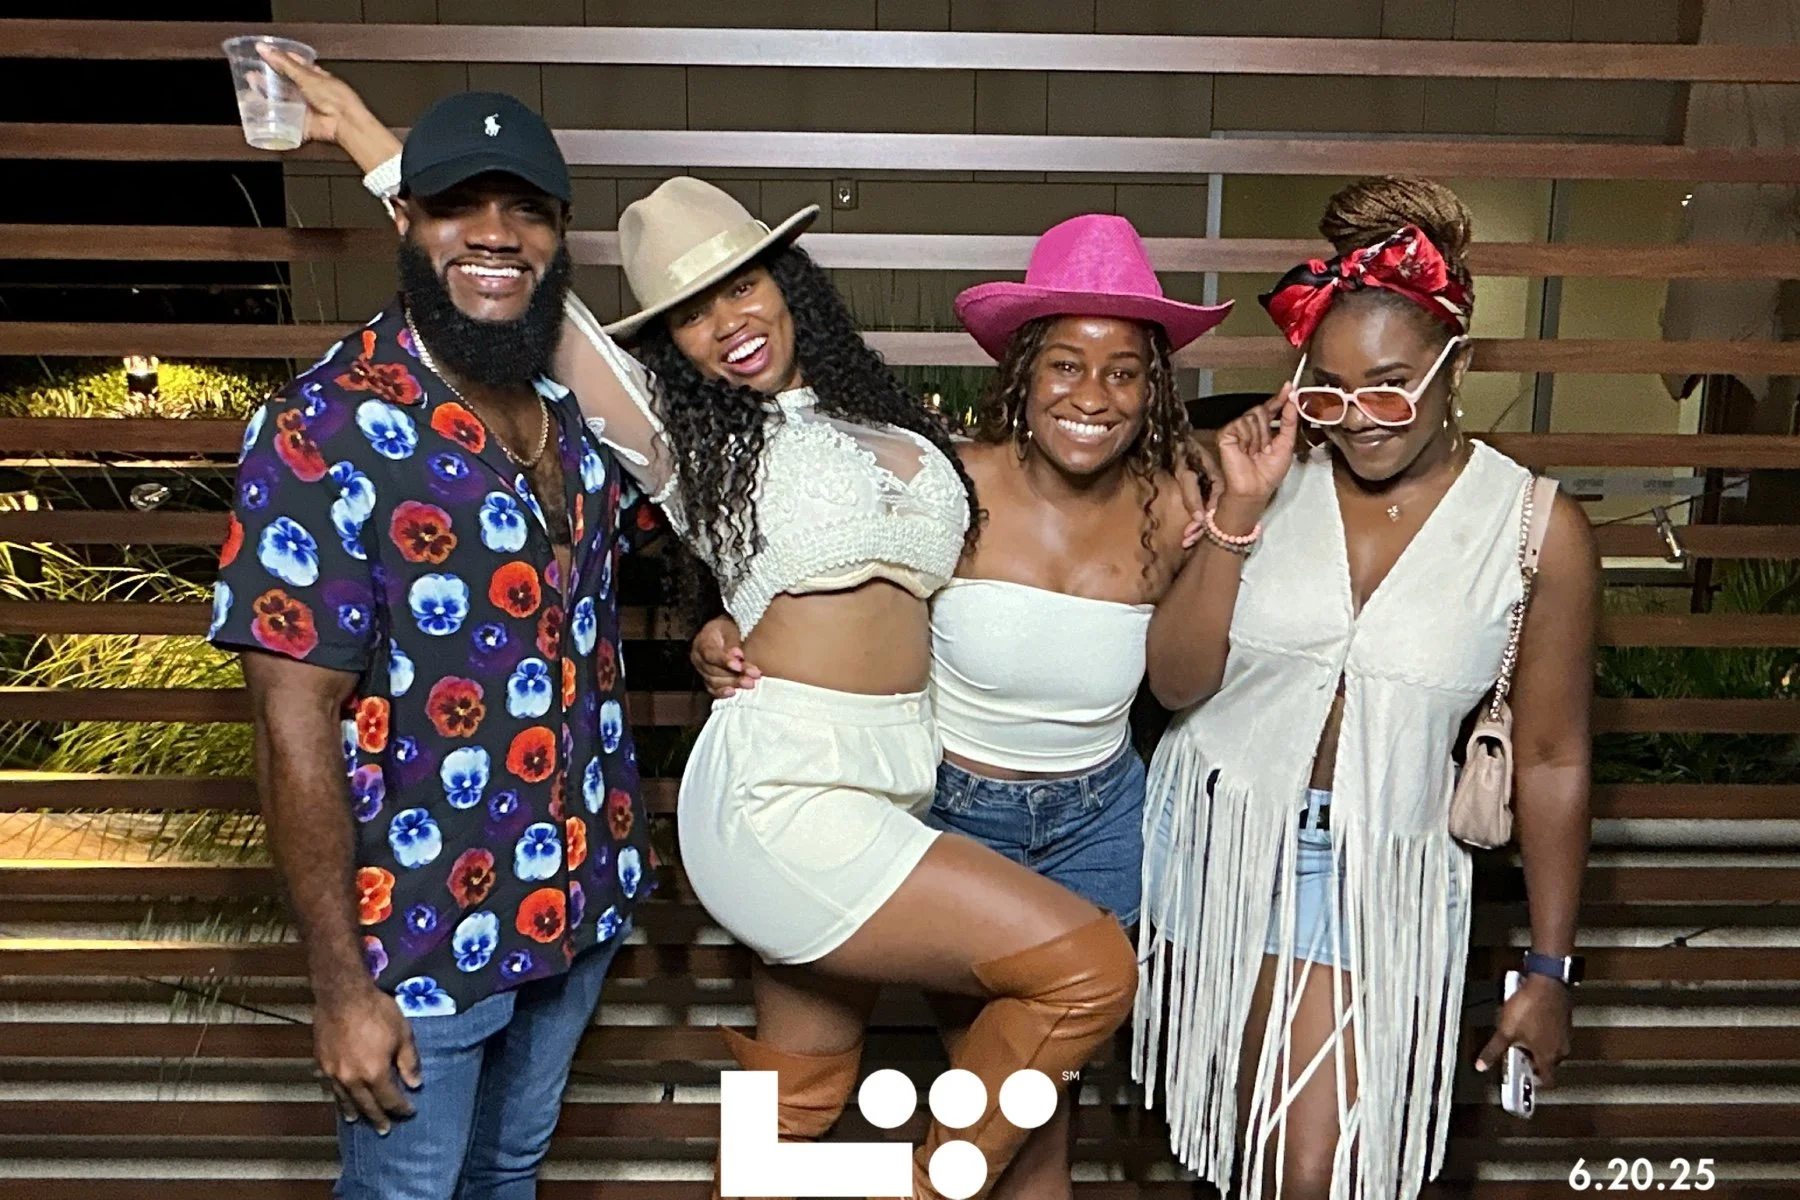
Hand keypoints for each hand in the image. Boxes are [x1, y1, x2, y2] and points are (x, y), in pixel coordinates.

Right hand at [255, 46, 399, 170]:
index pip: (293, 63)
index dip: (278, 58)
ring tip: (250, 87)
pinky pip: (284, 120)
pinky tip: (258, 110)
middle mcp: (308, 91)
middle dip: (268, 78)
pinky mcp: (301, 122)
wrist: (344, 122)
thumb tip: (264, 48)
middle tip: (251, 71)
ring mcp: (304, 107)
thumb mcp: (306, 75)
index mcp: (314, 75)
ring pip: (282, 100)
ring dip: (266, 95)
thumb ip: (284, 63)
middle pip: (284, 82)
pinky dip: (272, 116)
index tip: (262, 53)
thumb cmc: (334, 96)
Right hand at [313, 985, 421, 1132]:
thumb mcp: (402, 1033)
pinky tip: (340, 1097)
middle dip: (378, 1118)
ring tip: (357, 1120)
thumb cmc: (376, 1011)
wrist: (342, 995)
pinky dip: (338, 1096)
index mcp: (374, 1073)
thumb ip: (408, 1061)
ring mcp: (334, 1073)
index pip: (389, 1099)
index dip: (401, 1108)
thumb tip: (415, 1083)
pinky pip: (331, 1086)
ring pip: (345, 1099)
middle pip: (366, 1105)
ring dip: (353, 1111)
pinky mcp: (322, 1063)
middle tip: (384, 1129)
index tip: (409, 1112)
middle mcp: (352, 1079)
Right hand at [690, 615, 757, 698]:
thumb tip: (737, 656)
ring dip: (733, 683)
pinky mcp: (707, 679)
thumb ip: (732, 643)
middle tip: (753, 676)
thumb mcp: (729, 629)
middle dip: (734, 675)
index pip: (710, 654)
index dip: (724, 661)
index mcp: (702, 642)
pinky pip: (712, 689)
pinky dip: (722, 692)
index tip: (738, 664)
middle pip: (714, 671)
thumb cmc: (726, 629)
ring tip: (750, 683)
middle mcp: (698, 659)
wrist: (720, 632)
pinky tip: (734, 692)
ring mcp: (701, 671)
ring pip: (714, 681)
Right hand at [1215, 386, 1299, 506]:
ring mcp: (1236, 430)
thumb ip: (1289, 421)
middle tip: (1266, 448)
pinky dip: (1247, 438)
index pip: (1271, 408)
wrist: (1256, 488)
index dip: (1280, 398)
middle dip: (1267, 429)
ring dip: (1259, 437)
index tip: (1288, 387)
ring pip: (1252, 416)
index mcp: (1264, 429)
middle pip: (1261, 410)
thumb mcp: (1287, 444)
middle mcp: (1249, 427)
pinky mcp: (1225, 434)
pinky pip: (1241, 423)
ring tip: (1254, 453)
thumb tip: (1292, 400)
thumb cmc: (1269, 473)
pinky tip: (1245, 451)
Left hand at [1475, 973, 1571, 1087]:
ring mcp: (1565, 1034)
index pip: (1547, 1080)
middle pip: (1548, 1063)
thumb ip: (1494, 1050)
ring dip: (1537, 1044)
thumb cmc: (1529, 1007)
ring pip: (1551, 1047)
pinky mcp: (1565, 1020)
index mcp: (1548, 1056)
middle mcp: (1561, 1048)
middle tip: (1516, 1050)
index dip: (1534, 1080)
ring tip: (1520, 1032)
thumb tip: (1481, 1065)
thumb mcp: (1505, 1031)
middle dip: (1531, 1059)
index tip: (1524, 1076)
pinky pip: (1553, 1032)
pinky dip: (1542, 1031)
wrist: (1547, 982)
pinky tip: (1529, 1019)